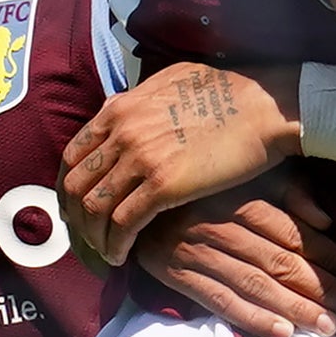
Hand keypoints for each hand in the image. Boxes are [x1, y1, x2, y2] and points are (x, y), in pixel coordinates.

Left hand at [61, 65, 299, 265]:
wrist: (265, 106)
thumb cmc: (230, 91)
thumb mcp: (171, 80)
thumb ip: (139, 99)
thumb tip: (123, 110)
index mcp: (121, 108)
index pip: (74, 154)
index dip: (70, 186)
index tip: (77, 205)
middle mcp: (122, 132)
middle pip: (76, 184)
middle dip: (75, 216)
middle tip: (86, 235)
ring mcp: (140, 159)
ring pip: (94, 208)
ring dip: (93, 236)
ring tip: (104, 250)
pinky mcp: (163, 186)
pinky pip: (123, 224)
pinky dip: (115, 245)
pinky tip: (122, 256)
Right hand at [136, 180, 335, 336]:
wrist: (133, 196)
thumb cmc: (204, 185)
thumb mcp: (248, 174)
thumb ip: (290, 191)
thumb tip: (326, 221)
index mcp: (240, 196)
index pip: (294, 232)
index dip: (329, 255)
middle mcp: (220, 225)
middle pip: (280, 261)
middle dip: (322, 288)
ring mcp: (196, 252)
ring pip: (255, 285)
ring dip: (296, 308)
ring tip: (329, 327)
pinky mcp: (177, 275)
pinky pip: (220, 301)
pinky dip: (253, 318)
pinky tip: (284, 333)